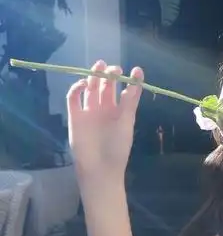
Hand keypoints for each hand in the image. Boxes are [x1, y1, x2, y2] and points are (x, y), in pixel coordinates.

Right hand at [66, 60, 142, 181]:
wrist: (99, 169)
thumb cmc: (117, 148)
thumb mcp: (126, 124)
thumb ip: (129, 104)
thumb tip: (134, 83)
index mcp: (120, 112)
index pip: (125, 91)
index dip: (130, 80)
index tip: (136, 70)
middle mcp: (105, 109)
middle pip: (106, 86)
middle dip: (110, 74)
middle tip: (114, 68)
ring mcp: (89, 112)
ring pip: (90, 88)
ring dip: (94, 76)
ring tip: (100, 66)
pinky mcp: (75, 117)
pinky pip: (73, 98)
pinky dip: (76, 89)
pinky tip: (83, 84)